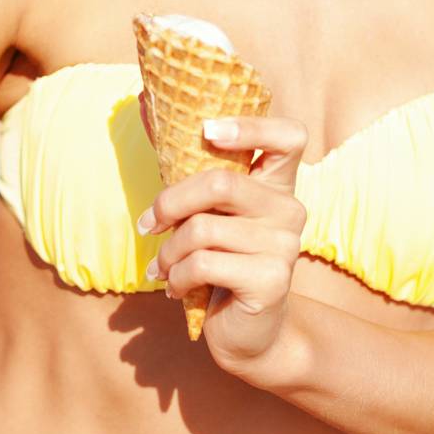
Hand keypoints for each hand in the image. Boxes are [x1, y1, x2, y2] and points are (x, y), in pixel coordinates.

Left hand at [137, 114, 306, 380]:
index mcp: (277, 184)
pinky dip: (176, 277)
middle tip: (148, 224)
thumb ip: (187, 164)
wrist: (247, 333)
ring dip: (168, 252)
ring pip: (202, 229)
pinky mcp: (272, 281)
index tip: (207, 130)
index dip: (251, 126)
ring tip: (163, 266)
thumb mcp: (205, 211)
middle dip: (170, 203)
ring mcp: (285, 246)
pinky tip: (176, 288)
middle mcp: (290, 209)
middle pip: (220, 182)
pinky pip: (203, 264)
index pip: (290, 136)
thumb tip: (144, 100)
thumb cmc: (220, 261)